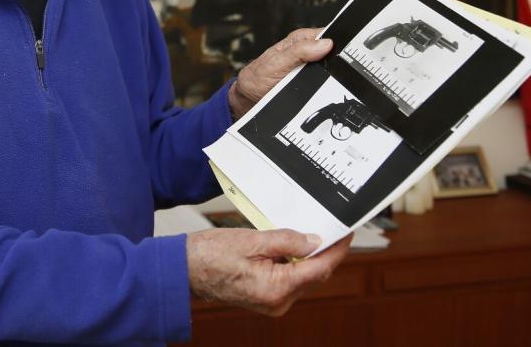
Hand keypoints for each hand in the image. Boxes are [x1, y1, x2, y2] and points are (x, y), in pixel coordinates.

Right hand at [186, 228, 351, 316]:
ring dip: (308, 257)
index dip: (337, 249)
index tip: (347, 233)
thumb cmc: (210, 255)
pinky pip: (289, 280)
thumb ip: (286, 240)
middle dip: (324, 252)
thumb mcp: (252, 239)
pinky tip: (291, 247)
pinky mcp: (266, 298)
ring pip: (303, 277)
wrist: (184, 269)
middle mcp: (277, 302)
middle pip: (314, 275)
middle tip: (331, 228)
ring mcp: (272, 303)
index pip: (320, 269)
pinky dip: (294, 264)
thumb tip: (313, 241)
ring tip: (308, 233)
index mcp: (276, 289)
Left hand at [229, 29, 331, 118]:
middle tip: (330, 73)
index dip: (338, 43)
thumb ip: (298, 51)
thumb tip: (325, 43)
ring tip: (322, 84)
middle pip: (332, 55)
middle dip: (336, 63)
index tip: (342, 54)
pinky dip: (326, 89)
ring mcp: (310, 69)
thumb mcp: (276, 62)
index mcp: (301, 40)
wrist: (249, 100)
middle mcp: (308, 52)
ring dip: (332, 79)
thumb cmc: (257, 78)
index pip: (328, 35)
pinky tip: (322, 93)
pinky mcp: (311, 83)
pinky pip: (325, 85)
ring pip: (331, 72)